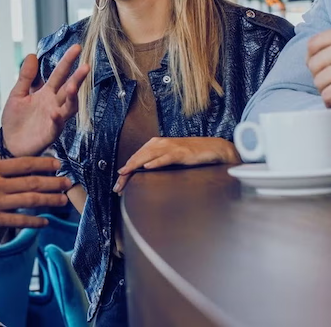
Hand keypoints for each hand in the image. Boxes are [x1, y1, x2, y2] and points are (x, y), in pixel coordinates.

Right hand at [0, 157, 70, 235]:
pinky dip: (35, 221)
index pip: (24, 164)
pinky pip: (19, 221)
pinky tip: (45, 221)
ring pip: (30, 201)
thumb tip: (12, 168)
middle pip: (32, 182)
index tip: (57, 164)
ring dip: (50, 200)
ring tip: (62, 201)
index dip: (44, 164)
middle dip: (53, 182)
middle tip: (68, 182)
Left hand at [1, 46, 90, 156]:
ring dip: (73, 98)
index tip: (77, 47)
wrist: (10, 143)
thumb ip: (25, 77)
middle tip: (86, 66)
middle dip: (78, 78)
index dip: (68, 61)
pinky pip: (57, 126)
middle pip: (69, 88)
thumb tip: (31, 55)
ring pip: (69, 106)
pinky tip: (55, 113)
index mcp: (46, 92)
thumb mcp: (17, 94)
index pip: (60, 74)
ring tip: (74, 87)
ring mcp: (55, 118)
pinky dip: (57, 120)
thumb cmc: (15, 119)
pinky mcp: (51, 133)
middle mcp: (54, 104)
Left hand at [112, 137, 239, 193]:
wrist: (213, 148)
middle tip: (117, 186)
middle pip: (138, 157)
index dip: (126, 170)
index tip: (118, 185)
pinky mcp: (181, 152)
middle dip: (126, 172)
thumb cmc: (192, 154)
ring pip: (148, 155)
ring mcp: (171, 147)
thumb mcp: (171, 158)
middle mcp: (161, 143)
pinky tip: (148, 166)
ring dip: (135, 165)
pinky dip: (156, 161)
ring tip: (125, 174)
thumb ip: (157, 162)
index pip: (136, 157)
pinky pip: (166, 157)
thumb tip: (142, 172)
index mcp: (157, 144)